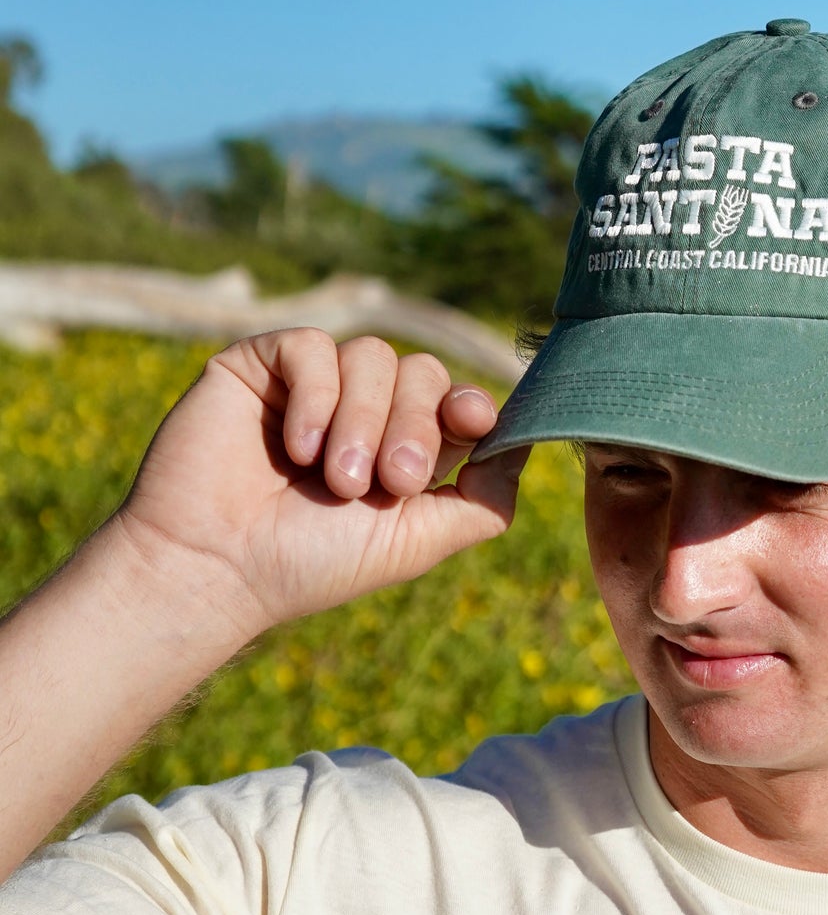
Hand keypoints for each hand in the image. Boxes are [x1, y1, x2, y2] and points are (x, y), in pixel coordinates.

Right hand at [113, 330, 528, 637]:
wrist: (215, 567)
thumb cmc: (310, 564)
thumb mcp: (416, 541)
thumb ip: (481, 502)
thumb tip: (525, 448)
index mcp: (404, 447)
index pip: (456, 400)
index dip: (472, 402)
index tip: (471, 421)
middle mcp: (364, 410)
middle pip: (423, 373)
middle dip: (413, 426)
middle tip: (387, 483)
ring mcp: (313, 383)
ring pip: (373, 356)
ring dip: (362, 421)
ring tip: (333, 478)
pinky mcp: (263, 364)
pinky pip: (313, 346)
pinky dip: (315, 396)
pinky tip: (294, 446)